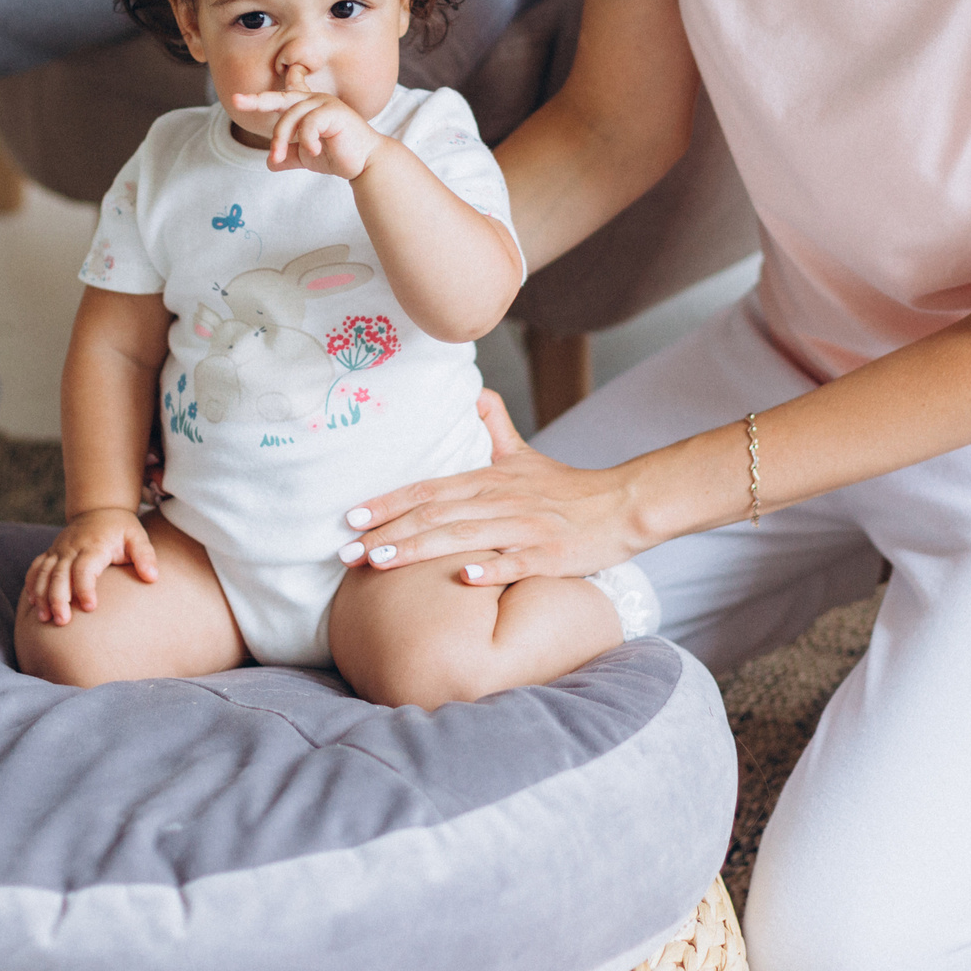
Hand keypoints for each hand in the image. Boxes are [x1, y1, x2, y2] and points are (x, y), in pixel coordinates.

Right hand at [23, 508, 157, 624]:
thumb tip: (152, 577)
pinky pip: (36, 568)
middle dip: (58, 598)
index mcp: (94, 545)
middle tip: (63, 621)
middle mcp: (72, 547)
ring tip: (45, 618)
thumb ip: (145, 555)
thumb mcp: (138, 537)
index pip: (84, 568)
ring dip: (42, 595)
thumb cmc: (121, 528)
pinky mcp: (51, 553)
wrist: (100, 509)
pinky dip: (32, 585)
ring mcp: (59, 550)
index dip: (85, 588)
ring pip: (44, 573)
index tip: (90, 608)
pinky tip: (34, 603)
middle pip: (60, 574)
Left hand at [230, 70, 387, 178]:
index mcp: (308, 107)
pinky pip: (309, 123)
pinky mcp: (334, 112)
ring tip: (279, 157)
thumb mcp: (307, 156)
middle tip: (237, 101)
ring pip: (291, 117)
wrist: (365, 164)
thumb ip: (289, 156)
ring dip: (280, 139)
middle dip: (258, 100)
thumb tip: (269, 164)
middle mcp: (315, 100)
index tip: (245, 92)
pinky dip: (306, 140)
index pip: (285, 94)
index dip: (268, 92)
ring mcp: (325, 103)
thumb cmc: (338, 156)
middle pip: (281, 98)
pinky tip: (314, 151)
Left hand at [342, 391, 638, 584]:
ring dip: (420, 550)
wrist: (623, 505)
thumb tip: (470, 391)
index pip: (428, 489)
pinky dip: (491, 570)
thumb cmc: (567, 489)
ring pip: (465, 537)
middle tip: (347, 552)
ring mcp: (526, 528)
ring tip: (381, 564)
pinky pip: (518, 562)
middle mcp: (502, 501)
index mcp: (489, 480)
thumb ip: (492, 425)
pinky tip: (463, 579)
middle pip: (436, 515)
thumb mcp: (523, 455)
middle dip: (388, 533)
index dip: (388, 503)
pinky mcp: (552, 555)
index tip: (350, 518)